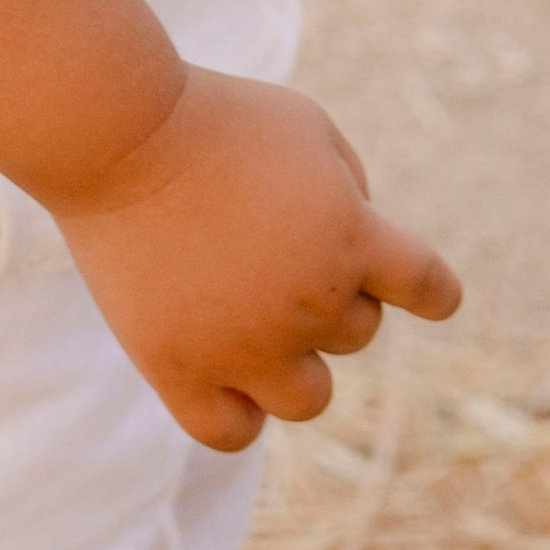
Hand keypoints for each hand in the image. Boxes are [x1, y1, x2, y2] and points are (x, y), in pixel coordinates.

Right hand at [51, 66, 461, 449]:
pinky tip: (227, 371)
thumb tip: (358, 255)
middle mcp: (307, 302)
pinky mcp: (177, 370)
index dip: (434, 291)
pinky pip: (232, 432)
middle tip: (271, 242)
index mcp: (349, 236)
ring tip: (252, 313)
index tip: (433, 295)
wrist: (115, 132)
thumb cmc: (216, 117)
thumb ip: (350, 190)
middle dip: (331, 291)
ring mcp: (241, 346)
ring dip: (296, 360)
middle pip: (356, 331)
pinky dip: (241, 411)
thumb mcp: (306, 127)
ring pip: (309, 397)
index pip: (426, 286)